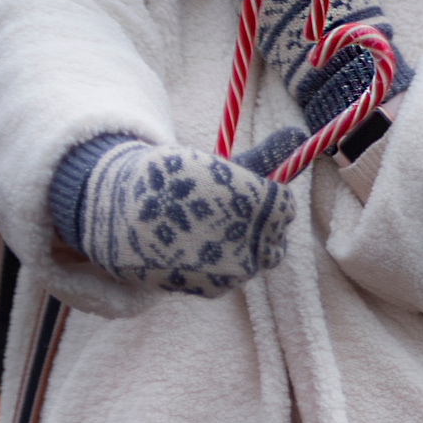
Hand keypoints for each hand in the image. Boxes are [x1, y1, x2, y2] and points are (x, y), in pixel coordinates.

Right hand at [67, 137, 294, 296]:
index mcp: (253, 201)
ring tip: (210, 229)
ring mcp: (231, 270)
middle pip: (276, 239)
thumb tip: (302, 133)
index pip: (283, 206)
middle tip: (233, 212)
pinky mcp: (214, 289)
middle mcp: (248, 239)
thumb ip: (267, 155)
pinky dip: (222, 263)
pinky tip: (198, 248)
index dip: (270, 196)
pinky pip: (232, 276)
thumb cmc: (176, 181)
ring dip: (244, 246)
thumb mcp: (221, 164)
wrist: (121, 216)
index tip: (251, 190)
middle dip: (262, 226)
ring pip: (256, 260)